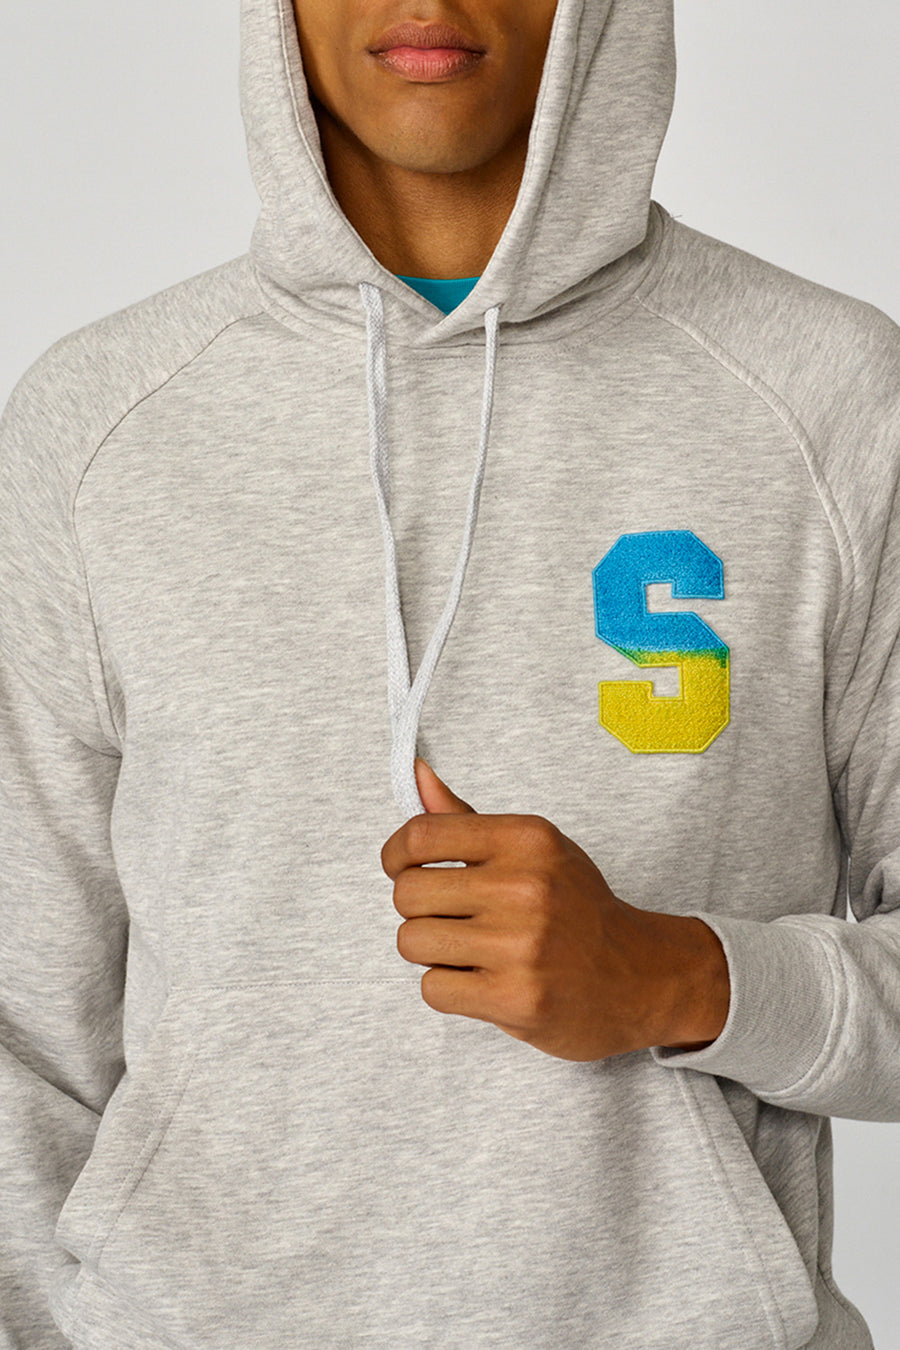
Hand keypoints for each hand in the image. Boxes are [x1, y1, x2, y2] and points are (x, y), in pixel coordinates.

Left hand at [380, 759, 729, 1061]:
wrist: (642, 977)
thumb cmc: (578, 910)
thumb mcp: (536, 850)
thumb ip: (467, 819)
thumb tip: (416, 775)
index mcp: (528, 839)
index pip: (421, 835)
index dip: (395, 854)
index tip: (401, 867)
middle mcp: (525, 887)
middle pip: (407, 893)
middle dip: (417, 910)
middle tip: (450, 918)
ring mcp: (520, 945)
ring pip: (412, 942)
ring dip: (431, 951)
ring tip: (470, 950)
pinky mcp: (515, 998)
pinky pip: (433, 988)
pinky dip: (449, 987)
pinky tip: (483, 979)